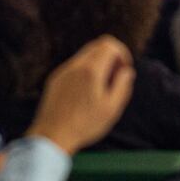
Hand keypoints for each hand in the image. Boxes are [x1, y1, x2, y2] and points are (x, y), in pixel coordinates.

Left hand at [26, 36, 134, 155]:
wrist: (52, 136)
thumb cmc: (85, 125)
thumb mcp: (111, 109)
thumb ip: (122, 86)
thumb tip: (127, 71)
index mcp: (91, 70)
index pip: (109, 45)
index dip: (122, 53)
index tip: (124, 70)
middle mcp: (75, 65)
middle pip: (97, 45)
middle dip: (111, 56)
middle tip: (115, 78)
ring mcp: (63, 71)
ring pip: (85, 55)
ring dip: (98, 64)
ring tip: (101, 88)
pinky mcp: (55, 79)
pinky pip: (74, 66)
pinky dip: (85, 71)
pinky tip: (86, 94)